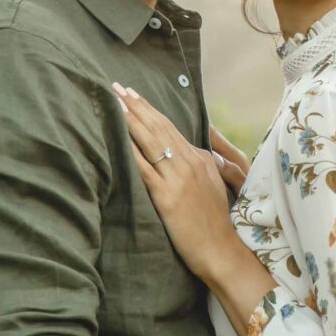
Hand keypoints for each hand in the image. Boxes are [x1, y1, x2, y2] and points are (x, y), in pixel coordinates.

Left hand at [113, 82, 241, 283]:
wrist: (220, 248)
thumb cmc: (214, 221)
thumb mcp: (211, 184)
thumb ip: (199, 165)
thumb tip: (185, 151)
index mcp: (199, 158)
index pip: (169, 126)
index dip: (149, 108)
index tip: (132, 94)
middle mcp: (189, 162)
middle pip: (158, 127)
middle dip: (136, 105)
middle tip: (117, 87)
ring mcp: (178, 177)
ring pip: (151, 140)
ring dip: (131, 119)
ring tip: (115, 102)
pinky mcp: (167, 195)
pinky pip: (145, 168)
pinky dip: (131, 149)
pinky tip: (118, 137)